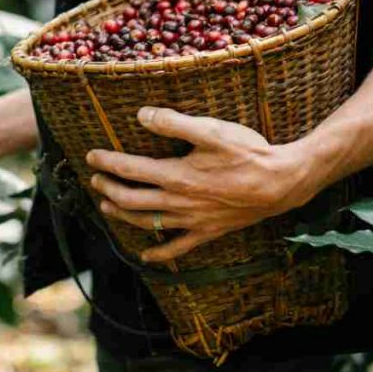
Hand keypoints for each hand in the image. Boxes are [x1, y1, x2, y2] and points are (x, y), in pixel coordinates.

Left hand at [87, 107, 320, 262]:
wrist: (281, 183)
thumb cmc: (248, 153)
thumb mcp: (211, 130)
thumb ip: (174, 123)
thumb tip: (142, 115)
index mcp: (176, 175)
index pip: (130, 169)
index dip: (107, 163)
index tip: (90, 157)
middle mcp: (179, 202)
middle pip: (132, 199)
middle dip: (108, 190)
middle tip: (94, 181)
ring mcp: (192, 220)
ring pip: (148, 223)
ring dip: (123, 215)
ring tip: (106, 208)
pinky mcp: (208, 232)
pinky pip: (178, 248)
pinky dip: (159, 254)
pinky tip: (146, 256)